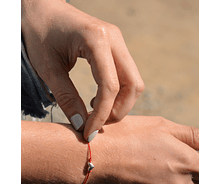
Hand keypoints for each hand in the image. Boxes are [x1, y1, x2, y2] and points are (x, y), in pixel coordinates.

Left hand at [21, 0, 143, 139]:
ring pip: (134, 83)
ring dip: (120, 104)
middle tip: (97, 123)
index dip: (103, 114)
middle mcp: (114, 39)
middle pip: (132, 85)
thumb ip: (67, 98)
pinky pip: (127, 77)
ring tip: (97, 111)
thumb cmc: (39, 33)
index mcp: (96, 39)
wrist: (41, 8)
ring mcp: (118, 42)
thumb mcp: (48, 68)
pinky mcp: (117, 48)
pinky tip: (100, 99)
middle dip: (118, 111)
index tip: (89, 132)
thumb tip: (82, 125)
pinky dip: (118, 94)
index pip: (110, 86)